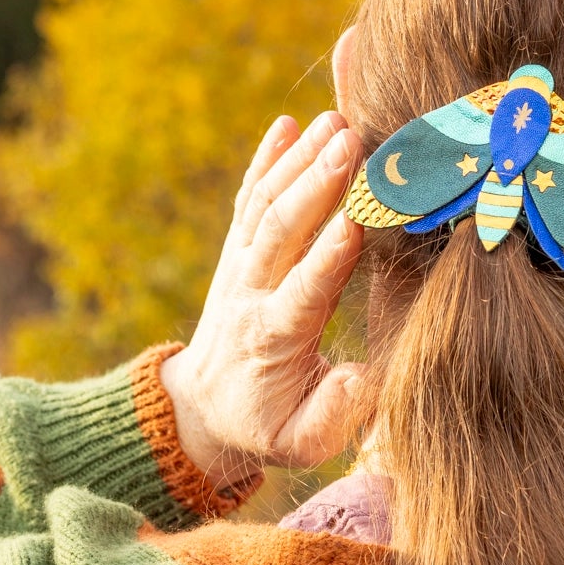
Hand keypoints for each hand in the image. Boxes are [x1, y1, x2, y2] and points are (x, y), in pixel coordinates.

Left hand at [160, 111, 366, 486]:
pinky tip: (287, 124)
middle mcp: (251, 294)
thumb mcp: (300, 444)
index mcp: (273, 339)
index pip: (301, 292)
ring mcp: (240, 267)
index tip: (358, 217)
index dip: (327, 257)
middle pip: (280, 232)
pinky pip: (248, 199)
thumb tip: (361, 377)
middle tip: (352, 140)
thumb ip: (333, 416)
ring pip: (265, 205)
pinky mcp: (237, 251)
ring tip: (336, 120)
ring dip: (299, 160)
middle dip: (316, 184)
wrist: (202, 409)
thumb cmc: (267, 424)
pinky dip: (265, 159)